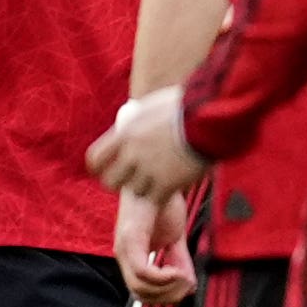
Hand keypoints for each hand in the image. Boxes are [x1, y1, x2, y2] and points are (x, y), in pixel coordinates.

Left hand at [88, 87, 209, 202]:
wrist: (211, 116)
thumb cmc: (188, 105)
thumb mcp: (152, 107)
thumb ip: (137, 122)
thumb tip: (130, 124)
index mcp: (125, 132)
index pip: (95, 158)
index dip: (99, 167)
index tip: (105, 170)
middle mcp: (132, 153)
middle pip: (110, 181)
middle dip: (120, 183)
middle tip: (133, 179)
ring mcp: (149, 170)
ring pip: (135, 192)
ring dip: (146, 188)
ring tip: (160, 178)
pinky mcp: (167, 184)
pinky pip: (156, 200)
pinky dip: (163, 197)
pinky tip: (173, 187)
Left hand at [115, 181, 195, 299]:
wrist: (159, 173)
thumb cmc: (163, 201)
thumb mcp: (174, 236)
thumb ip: (178, 260)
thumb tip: (188, 286)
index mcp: (131, 255)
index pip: (141, 293)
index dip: (165, 297)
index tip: (186, 286)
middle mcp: (123, 253)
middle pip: (140, 295)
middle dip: (169, 297)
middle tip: (188, 285)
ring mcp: (125, 246)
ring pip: (140, 288)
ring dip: (167, 288)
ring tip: (185, 275)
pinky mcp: (131, 237)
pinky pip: (143, 271)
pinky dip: (163, 277)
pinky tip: (178, 270)